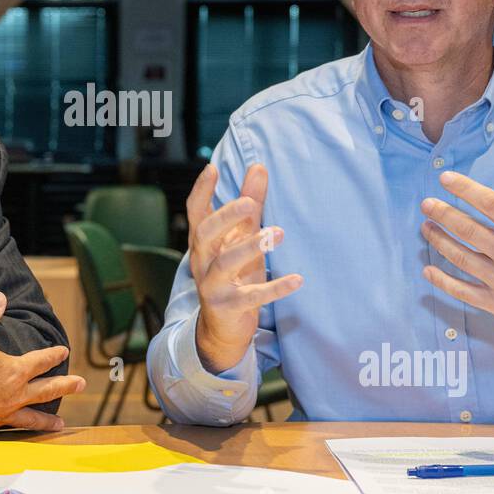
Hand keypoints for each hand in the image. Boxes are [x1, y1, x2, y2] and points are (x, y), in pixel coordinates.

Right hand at [0, 291, 85, 437]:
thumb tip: (0, 296)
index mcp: (13, 371)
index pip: (41, 361)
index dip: (54, 355)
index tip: (64, 351)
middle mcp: (14, 395)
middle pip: (47, 390)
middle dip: (66, 386)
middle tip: (81, 384)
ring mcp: (2, 414)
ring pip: (32, 418)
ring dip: (48, 421)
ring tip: (61, 424)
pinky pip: (8, 429)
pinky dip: (17, 430)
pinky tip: (18, 431)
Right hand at [187, 162, 302, 373]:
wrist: (222, 326)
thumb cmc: (234, 273)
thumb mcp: (241, 237)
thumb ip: (249, 203)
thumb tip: (259, 166)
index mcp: (203, 242)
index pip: (195, 212)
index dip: (200, 191)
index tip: (210, 168)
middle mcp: (202, 261)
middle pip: (205, 234)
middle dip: (225, 217)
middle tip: (249, 203)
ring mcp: (212, 286)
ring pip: (226, 264)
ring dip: (251, 247)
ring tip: (278, 234)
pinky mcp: (229, 307)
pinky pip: (251, 297)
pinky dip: (275, 288)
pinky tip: (297, 279)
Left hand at [420, 144, 493, 365]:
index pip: (493, 204)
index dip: (466, 190)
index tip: (445, 178)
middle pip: (471, 231)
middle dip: (444, 215)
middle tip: (426, 204)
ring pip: (462, 259)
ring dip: (439, 242)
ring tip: (425, 227)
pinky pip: (463, 291)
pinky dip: (443, 281)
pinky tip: (428, 270)